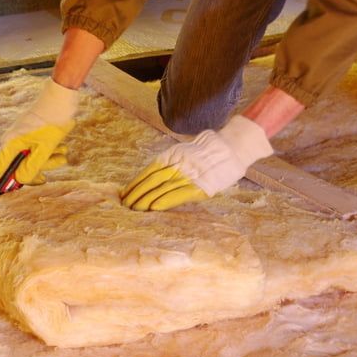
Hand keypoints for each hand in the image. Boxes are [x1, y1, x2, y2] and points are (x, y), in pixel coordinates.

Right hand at [0, 79, 78, 197]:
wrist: (62, 96)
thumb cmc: (52, 120)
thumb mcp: (45, 147)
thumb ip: (32, 166)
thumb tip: (19, 181)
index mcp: (11, 143)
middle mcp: (12, 140)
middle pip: (17, 167)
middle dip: (34, 172)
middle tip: (45, 178)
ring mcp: (22, 137)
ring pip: (31, 160)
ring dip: (47, 162)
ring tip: (60, 153)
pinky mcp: (31, 134)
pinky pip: (37, 151)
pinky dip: (48, 153)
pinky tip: (60, 148)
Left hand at [121, 115, 272, 210]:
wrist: (232, 148)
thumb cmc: (209, 152)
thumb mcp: (185, 153)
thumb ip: (171, 163)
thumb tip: (152, 177)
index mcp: (173, 155)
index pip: (149, 171)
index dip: (135, 182)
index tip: (124, 193)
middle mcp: (178, 164)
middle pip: (152, 180)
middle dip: (137, 193)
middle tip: (124, 204)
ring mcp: (189, 175)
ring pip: (163, 188)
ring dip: (146, 199)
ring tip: (134, 208)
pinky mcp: (201, 186)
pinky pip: (180, 194)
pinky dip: (166, 200)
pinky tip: (154, 207)